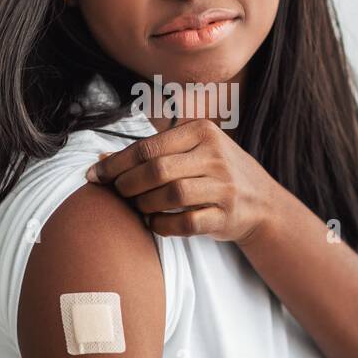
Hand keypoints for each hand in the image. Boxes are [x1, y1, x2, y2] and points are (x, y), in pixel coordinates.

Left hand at [86, 118, 276, 243]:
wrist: (261, 201)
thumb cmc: (215, 172)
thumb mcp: (192, 150)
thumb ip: (152, 151)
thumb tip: (102, 159)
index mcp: (202, 131)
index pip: (148, 146)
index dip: (116, 163)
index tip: (95, 175)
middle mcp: (215, 155)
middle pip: (157, 169)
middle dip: (127, 184)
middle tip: (117, 193)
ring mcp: (223, 186)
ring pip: (171, 195)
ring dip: (144, 204)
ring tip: (137, 207)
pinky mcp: (226, 215)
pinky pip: (185, 223)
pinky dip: (162, 226)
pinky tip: (154, 223)